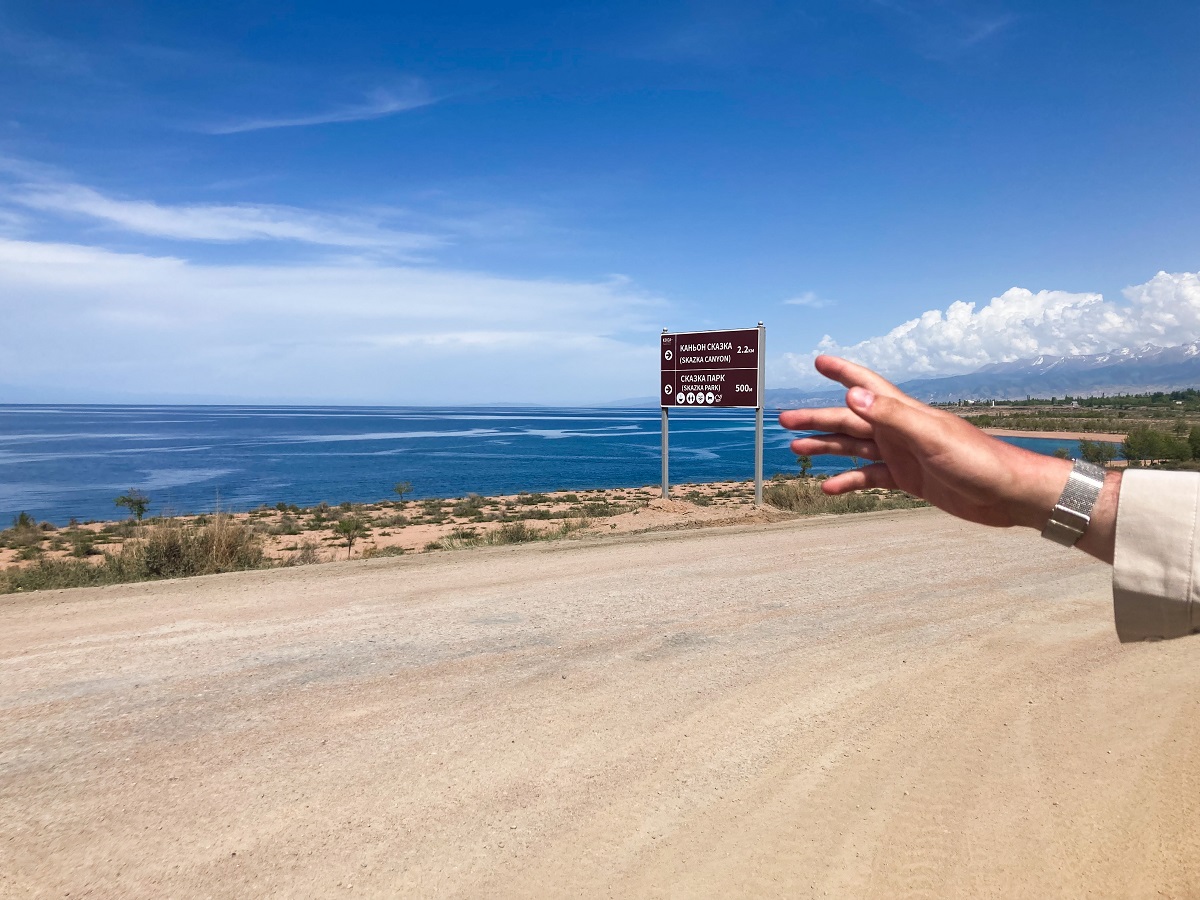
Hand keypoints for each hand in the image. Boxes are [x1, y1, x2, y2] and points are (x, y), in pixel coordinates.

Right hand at [778, 356, 1118, 560]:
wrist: (1009, 495)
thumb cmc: (979, 460)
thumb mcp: (932, 437)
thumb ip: (891, 415)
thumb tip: (851, 394)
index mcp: (904, 412)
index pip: (866, 384)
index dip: (842, 371)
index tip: (818, 360)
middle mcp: (899, 429)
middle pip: (849, 419)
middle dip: (817, 418)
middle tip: (785, 420)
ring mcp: (903, 454)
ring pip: (854, 447)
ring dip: (826, 448)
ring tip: (796, 451)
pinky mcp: (909, 479)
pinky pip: (870, 477)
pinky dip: (848, 481)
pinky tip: (829, 489)